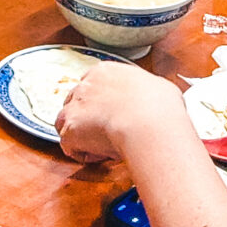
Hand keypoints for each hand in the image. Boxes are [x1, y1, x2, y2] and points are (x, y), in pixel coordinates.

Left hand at [55, 57, 189, 163]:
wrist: (149, 125)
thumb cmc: (160, 108)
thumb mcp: (160, 88)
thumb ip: (149, 91)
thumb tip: (156, 98)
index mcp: (106, 71)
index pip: (93, 84)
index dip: (101, 102)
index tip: (113, 114)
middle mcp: (86, 85)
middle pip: (76, 102)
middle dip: (88, 118)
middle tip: (108, 133)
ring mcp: (74, 107)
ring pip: (66, 122)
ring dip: (81, 135)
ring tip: (103, 146)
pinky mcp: (69, 130)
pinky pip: (69, 145)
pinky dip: (83, 153)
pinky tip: (102, 155)